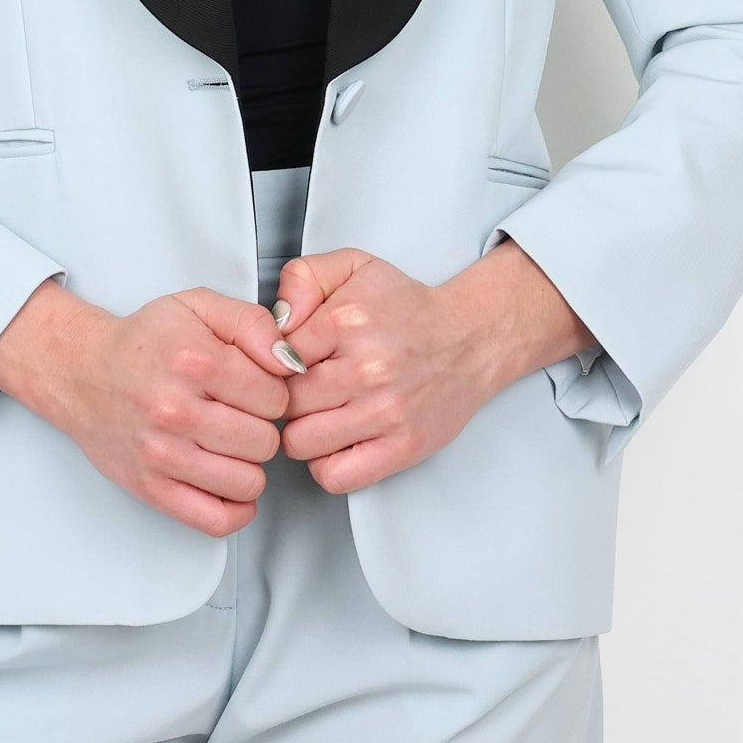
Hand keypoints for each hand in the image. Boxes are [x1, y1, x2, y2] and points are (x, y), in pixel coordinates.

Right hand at [0, 280, 297, 535]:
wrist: (81, 371)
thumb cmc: (143, 341)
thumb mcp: (199, 306)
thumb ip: (253, 324)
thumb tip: (291, 361)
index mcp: (194, 361)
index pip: (275, 397)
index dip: (274, 391)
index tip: (255, 387)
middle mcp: (176, 410)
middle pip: (265, 442)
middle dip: (262, 427)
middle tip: (240, 414)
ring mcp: (162, 454)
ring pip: (248, 481)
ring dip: (249, 464)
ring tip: (231, 443)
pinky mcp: (151, 488)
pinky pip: (215, 519)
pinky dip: (236, 508)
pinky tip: (231, 482)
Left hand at [270, 239, 595, 492]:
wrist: (469, 340)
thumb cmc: (406, 308)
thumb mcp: (353, 266)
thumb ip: (303, 277)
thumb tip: (275, 317)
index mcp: (349, 320)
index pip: (275, 356)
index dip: (273, 361)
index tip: (287, 361)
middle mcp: (368, 368)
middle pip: (286, 403)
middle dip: (286, 397)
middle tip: (303, 388)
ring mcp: (386, 412)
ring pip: (302, 442)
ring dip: (302, 431)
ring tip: (318, 413)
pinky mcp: (403, 448)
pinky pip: (336, 476)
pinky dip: (326, 464)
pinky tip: (335, 440)